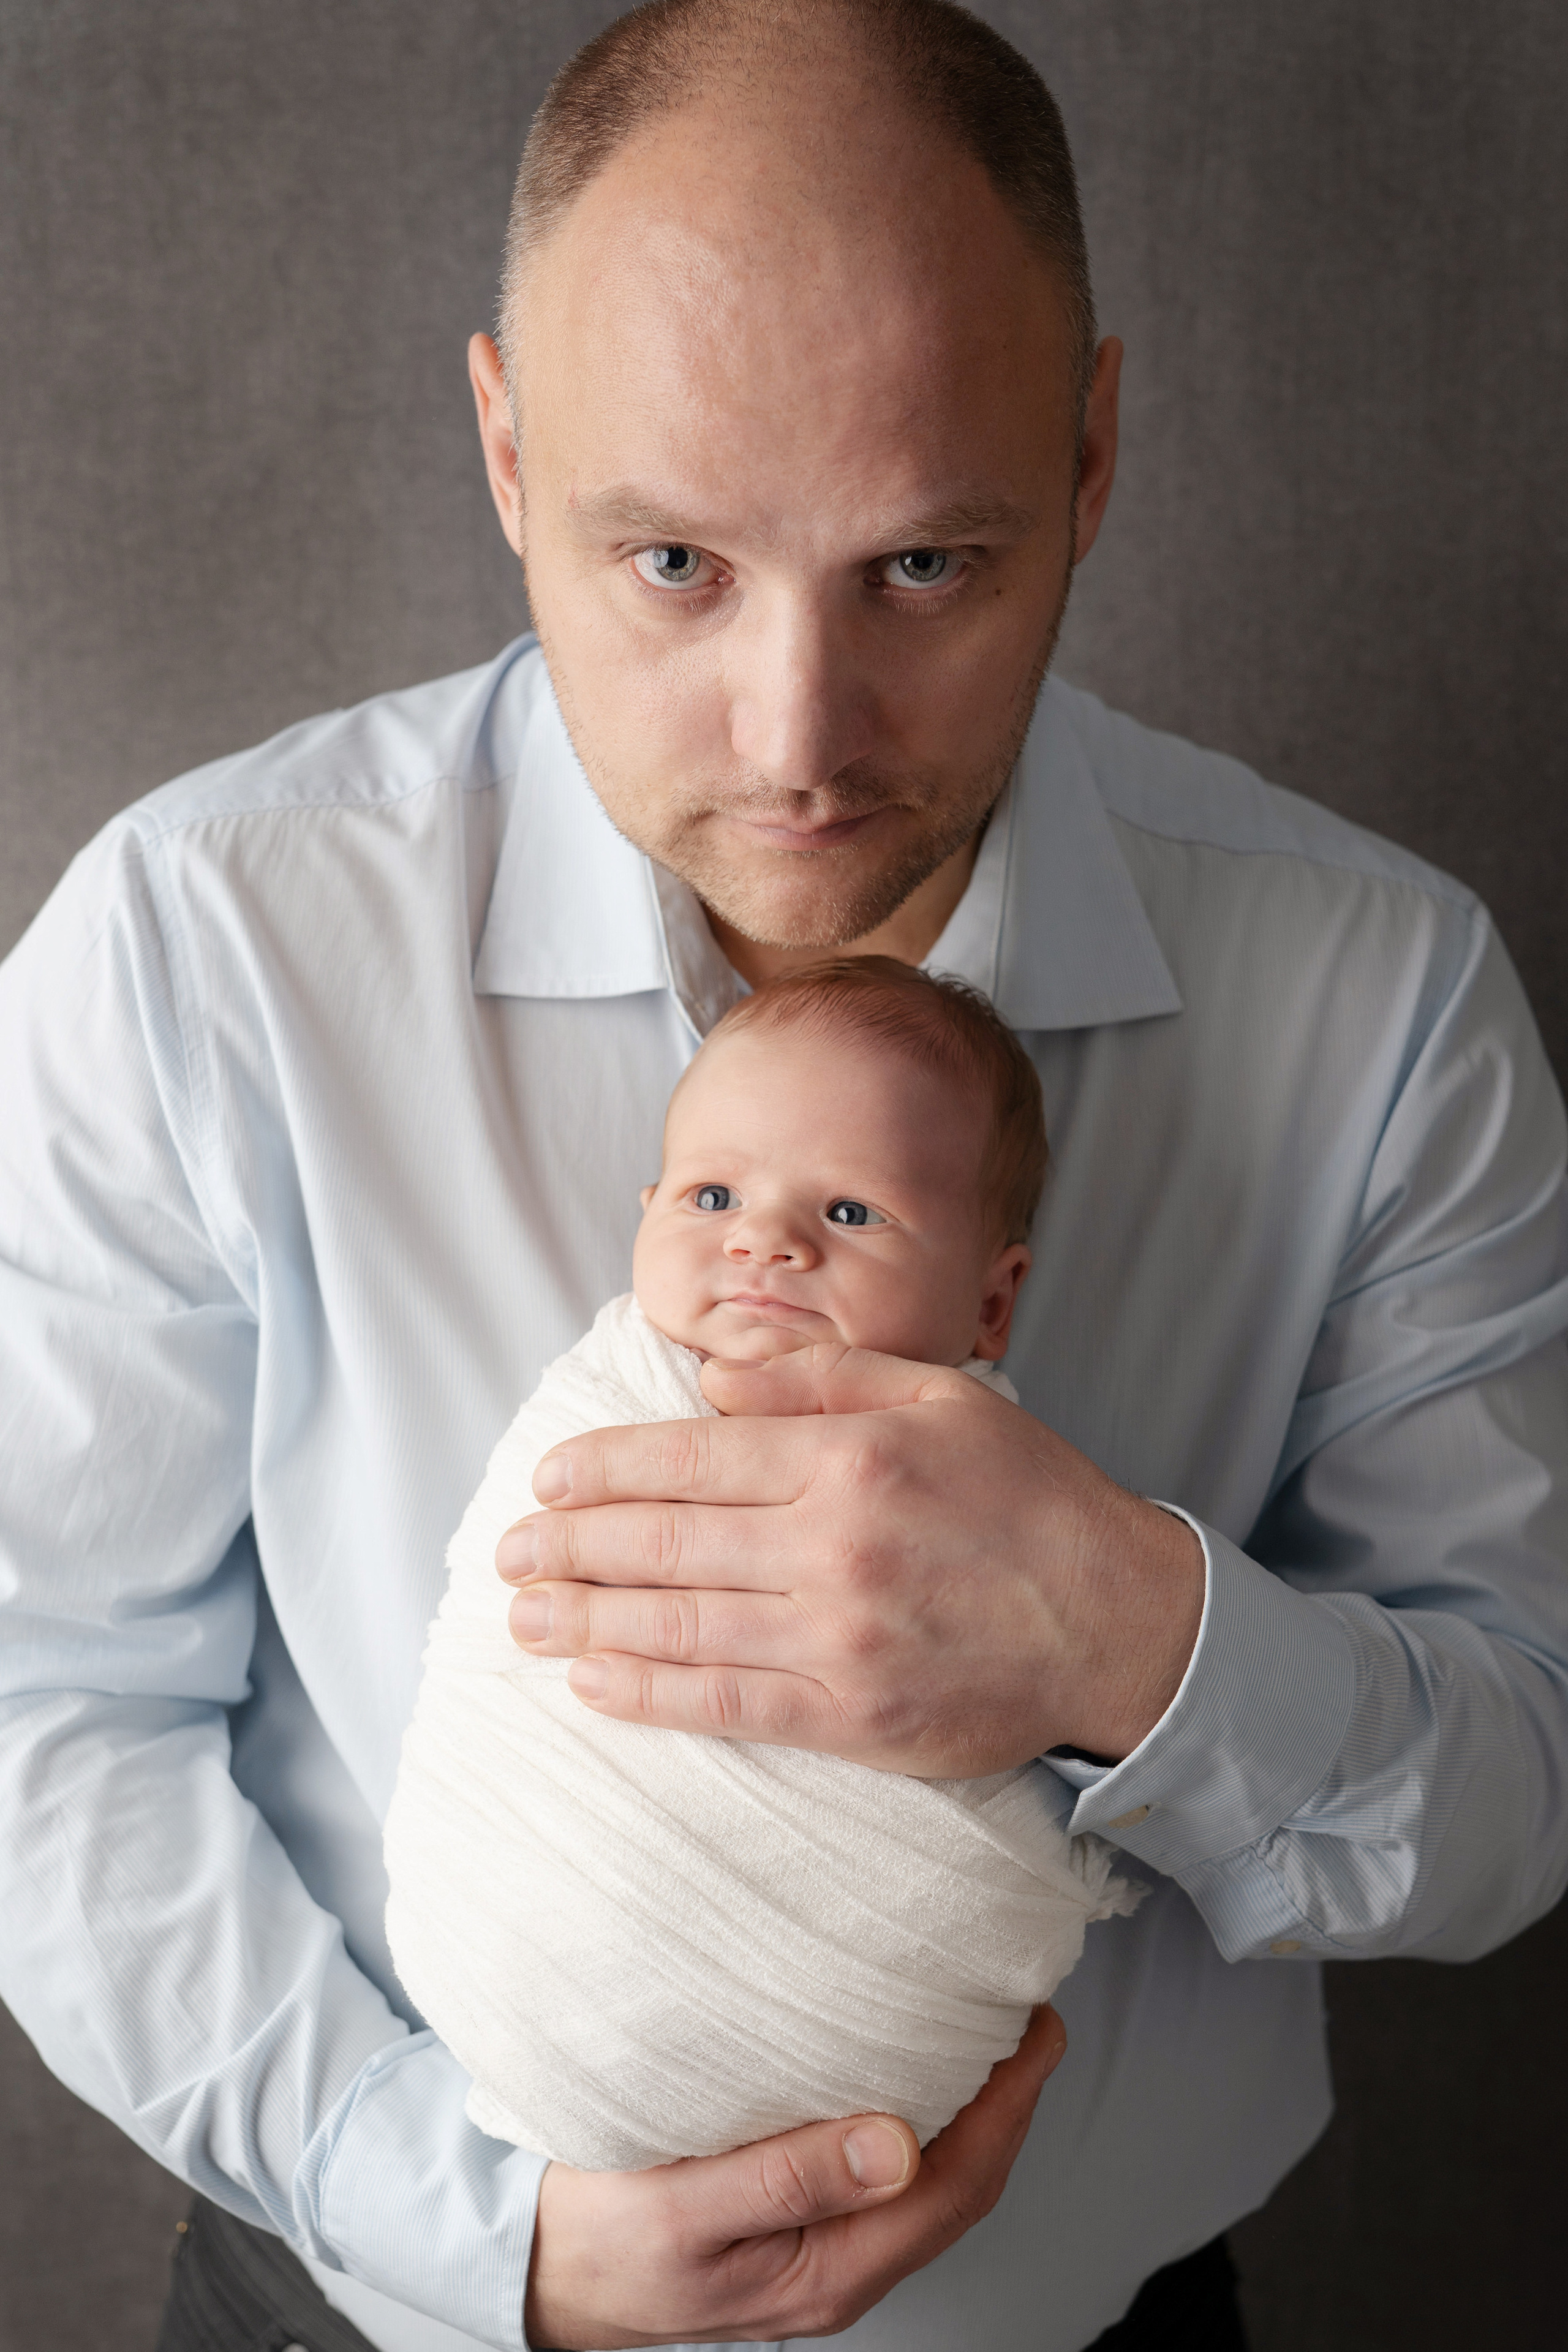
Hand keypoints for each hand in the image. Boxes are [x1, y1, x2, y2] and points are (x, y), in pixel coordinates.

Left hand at [497, 1344, 1203, 1771]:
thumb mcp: (939, 1397)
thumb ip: (821, 1378)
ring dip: (583, 1623)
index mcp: (848, 1458)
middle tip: (507, 1552)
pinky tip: (594, 1686)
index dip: (601, 1470)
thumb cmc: (1028, 1498)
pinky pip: (724, 1705)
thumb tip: (713, 1377)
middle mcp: (832, 1547)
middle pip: (663, 1543)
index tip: (544, 1479)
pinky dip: (648, 1696)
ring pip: (676, 1628)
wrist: (1119, 1622)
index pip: (688, 1458)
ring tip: (522, 1617)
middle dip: (567, 1547)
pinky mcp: (852, 1717)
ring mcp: (839, 1639)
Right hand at [525, 2005, 1066, 2347]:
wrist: (541, 2269)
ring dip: (969, 2105)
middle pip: (962, 2184)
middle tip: (1026, 2011)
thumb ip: (788, 2179)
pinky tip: (911, 2065)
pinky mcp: (803, 2223)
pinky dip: (920, 2112)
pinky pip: (888, 2173)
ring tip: (984, 2026)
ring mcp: (826, 2248)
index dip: (1010, 2106)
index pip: (957, 2186)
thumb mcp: (683, 2209)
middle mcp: (843, 2265)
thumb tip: (896, 2145)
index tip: (1034, 2029)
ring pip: (931, 2178)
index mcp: (829, 2271)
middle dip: (1008, 2099)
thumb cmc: (600, 2242)